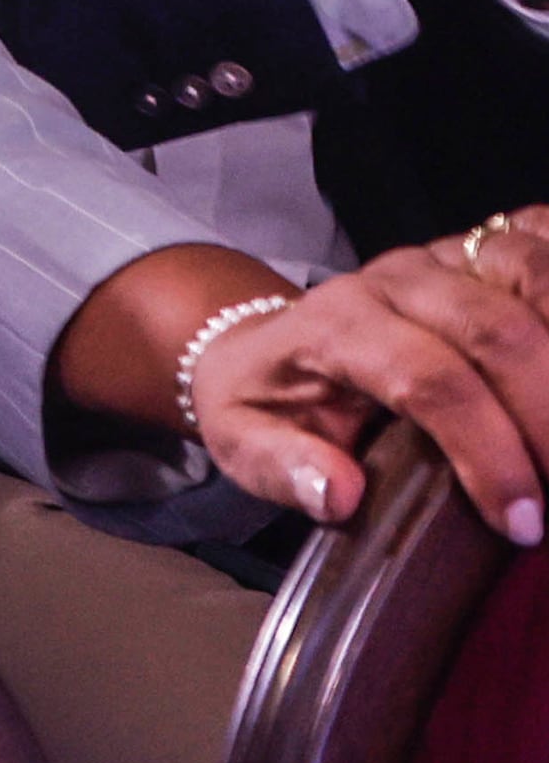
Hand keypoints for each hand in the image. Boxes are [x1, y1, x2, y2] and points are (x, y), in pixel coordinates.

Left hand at [191, 224, 548, 543]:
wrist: (263, 343)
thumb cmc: (268, 399)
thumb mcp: (242, 442)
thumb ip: (281, 467)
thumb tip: (338, 493)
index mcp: (337, 323)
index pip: (429, 381)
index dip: (487, 453)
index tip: (524, 522)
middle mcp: (397, 278)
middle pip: (499, 331)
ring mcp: (446, 256)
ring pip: (534, 277)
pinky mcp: (482, 249)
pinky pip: (541, 241)